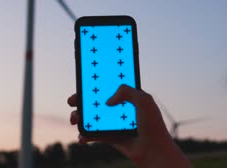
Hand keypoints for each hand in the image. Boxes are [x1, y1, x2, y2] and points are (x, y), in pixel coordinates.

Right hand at [67, 85, 190, 167]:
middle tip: (72, 99)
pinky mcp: (109, 137)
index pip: (109, 85)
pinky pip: (92, 134)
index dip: (97, 81)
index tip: (84, 77)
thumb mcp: (144, 100)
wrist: (153, 150)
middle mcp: (118, 108)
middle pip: (96, 100)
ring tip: (74, 119)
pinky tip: (82, 136)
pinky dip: (84, 135)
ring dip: (78, 116)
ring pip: (91, 116)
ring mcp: (112, 123)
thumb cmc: (153, 125)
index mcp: (128, 97)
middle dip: (81, 99)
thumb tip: (107, 102)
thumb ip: (127, 91)